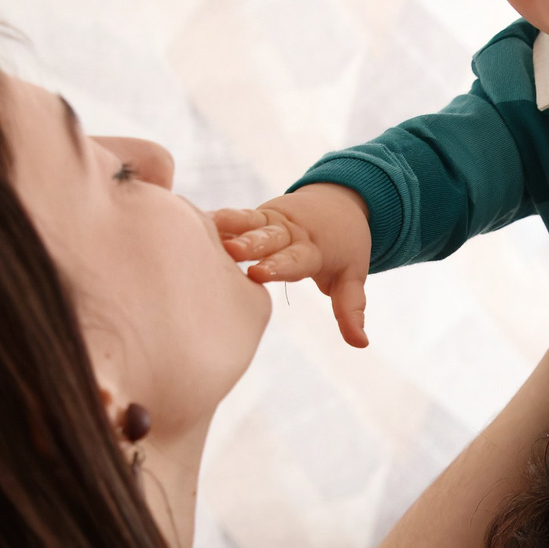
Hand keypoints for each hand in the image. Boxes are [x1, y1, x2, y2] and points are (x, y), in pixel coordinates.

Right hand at [212, 183, 374, 346]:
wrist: (339, 203)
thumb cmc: (344, 248)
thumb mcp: (352, 277)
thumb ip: (351, 309)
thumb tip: (361, 344)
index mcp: (313, 249)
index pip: (295, 260)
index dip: (278, 266)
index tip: (258, 274)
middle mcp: (290, 232)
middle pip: (269, 239)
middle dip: (250, 244)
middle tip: (231, 251)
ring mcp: (270, 221)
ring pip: (249, 223)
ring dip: (229, 226)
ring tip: (205, 226)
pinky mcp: (255, 215)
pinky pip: (235, 217)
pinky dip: (217, 219)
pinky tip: (187, 218)